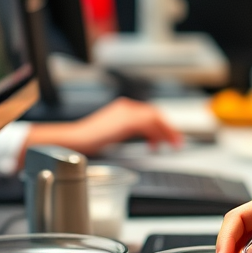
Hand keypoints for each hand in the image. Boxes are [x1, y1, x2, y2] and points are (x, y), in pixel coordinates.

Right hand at [20, 98, 181, 166]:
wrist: (74, 140)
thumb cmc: (89, 141)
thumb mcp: (112, 134)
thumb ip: (127, 133)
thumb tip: (143, 140)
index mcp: (123, 109)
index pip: (149, 114)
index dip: (162, 125)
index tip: (169, 136)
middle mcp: (126, 107)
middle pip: (155, 114)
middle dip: (168, 128)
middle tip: (177, 142)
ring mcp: (126, 113)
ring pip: (154, 119)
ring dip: (166, 131)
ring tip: (173, 144)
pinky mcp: (125, 121)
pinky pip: (147, 125)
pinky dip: (157, 134)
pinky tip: (158, 144)